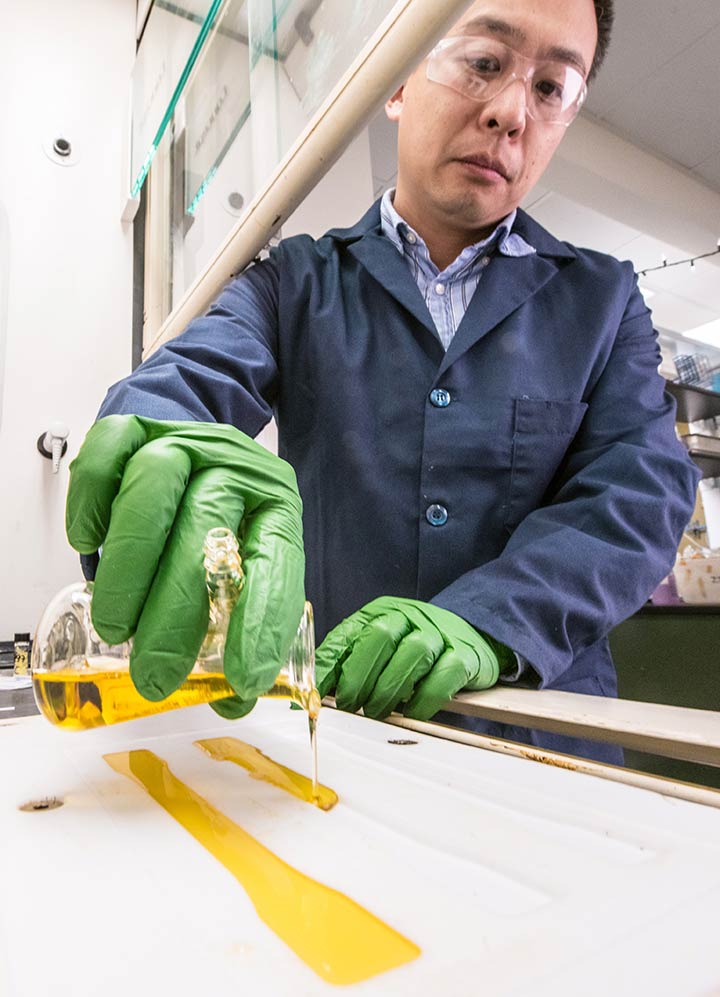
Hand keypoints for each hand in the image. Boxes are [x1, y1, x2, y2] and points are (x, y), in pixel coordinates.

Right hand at [66, 416, 304, 716]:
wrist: (193, 441)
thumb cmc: (220, 515)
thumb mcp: (250, 561)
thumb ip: (243, 625)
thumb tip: (231, 698)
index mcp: (275, 504)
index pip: (277, 561)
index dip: (260, 622)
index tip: (241, 679)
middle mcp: (233, 466)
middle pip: (208, 528)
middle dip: (178, 612)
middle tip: (156, 673)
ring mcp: (181, 441)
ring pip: (154, 488)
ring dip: (131, 566)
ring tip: (116, 626)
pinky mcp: (132, 427)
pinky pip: (106, 455)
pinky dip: (92, 501)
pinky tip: (90, 543)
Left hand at [315, 597, 511, 721]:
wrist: (471, 634)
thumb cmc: (414, 646)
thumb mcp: (379, 646)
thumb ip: (347, 663)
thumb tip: (311, 694)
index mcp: (380, 613)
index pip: (347, 634)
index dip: (328, 666)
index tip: (315, 694)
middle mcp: (409, 617)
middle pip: (380, 637)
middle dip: (360, 676)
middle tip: (351, 705)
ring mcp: (439, 634)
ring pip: (413, 653)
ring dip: (389, 689)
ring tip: (377, 712)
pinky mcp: (464, 655)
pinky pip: (445, 673)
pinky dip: (424, 698)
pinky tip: (412, 712)